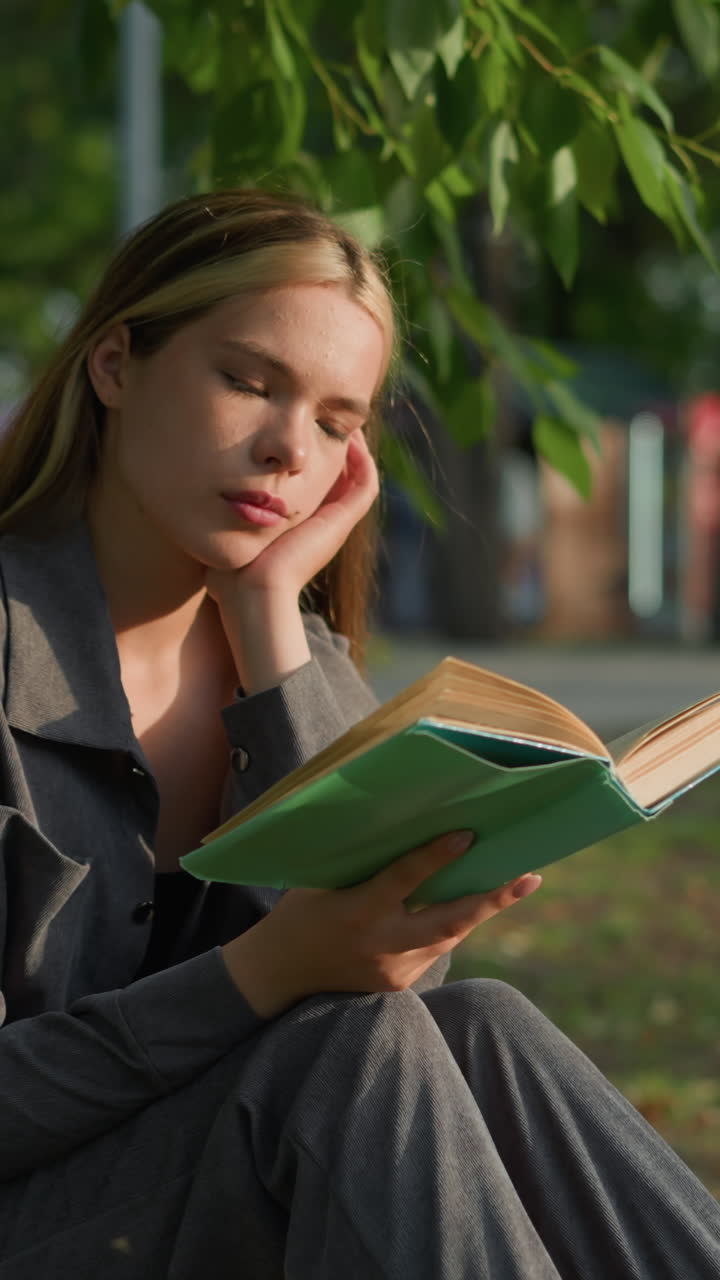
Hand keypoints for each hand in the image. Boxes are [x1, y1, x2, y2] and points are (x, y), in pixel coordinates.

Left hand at [206, 431, 378, 692]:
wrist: (251, 595)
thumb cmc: (231, 579)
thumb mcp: (227, 540)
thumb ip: (221, 525)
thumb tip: (197, 511)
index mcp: (298, 530)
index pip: (314, 488)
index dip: (313, 461)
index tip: (301, 435)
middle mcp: (321, 526)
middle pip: (340, 479)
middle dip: (334, 447)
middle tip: (326, 419)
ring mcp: (334, 525)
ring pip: (359, 479)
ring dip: (354, 449)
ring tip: (345, 421)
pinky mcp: (340, 522)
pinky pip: (364, 484)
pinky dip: (363, 459)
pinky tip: (350, 436)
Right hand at [222, 831, 541, 1017]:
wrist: (280, 974)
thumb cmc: (301, 912)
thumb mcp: (324, 880)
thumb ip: (367, 864)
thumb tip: (411, 831)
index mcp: (356, 910)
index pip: (403, 880)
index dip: (436, 857)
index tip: (467, 834)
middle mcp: (380, 944)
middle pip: (447, 922)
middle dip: (491, 900)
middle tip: (529, 877)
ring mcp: (393, 970)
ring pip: (448, 936)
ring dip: (479, 909)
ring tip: (515, 883)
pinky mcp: (399, 985)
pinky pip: (434, 949)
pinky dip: (450, 925)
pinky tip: (471, 905)